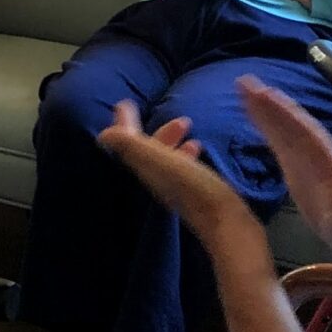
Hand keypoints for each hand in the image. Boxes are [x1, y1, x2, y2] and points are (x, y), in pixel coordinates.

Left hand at [96, 101, 259, 253]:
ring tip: (189, 126)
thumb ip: (133, 147)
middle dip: (156, 131)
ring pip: (165, 158)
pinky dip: (184, 153)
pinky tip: (199, 150)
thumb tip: (103, 135)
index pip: (128, 143)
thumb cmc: (196, 189)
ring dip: (171, 141)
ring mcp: (174, 189)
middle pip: (147, 151)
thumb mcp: (162, 161)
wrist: (229, 228)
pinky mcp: (194, 195)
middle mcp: (156, 180)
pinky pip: (181, 167)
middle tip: (179, 119)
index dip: (125, 124)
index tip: (125, 103)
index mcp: (146, 169)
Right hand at [238, 76, 331, 260]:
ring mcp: (307, 159)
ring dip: (266, 108)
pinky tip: (252, 113)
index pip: (305, 134)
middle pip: (293, 124)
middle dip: (271, 103)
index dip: (286, 114)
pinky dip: (266, 124)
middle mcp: (318, 155)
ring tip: (245, 89)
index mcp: (330, 164)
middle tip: (246, 84)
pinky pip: (280, 140)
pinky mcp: (297, 166)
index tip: (266, 95)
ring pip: (285, 128)